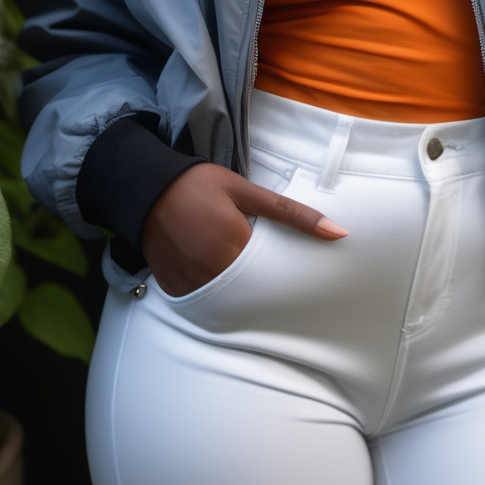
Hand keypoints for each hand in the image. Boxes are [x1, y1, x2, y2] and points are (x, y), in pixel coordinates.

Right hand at [142, 163, 346, 296]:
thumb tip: (338, 233)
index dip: (280, 269)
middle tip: (255, 261)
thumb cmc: (199, 184)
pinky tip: (209, 268)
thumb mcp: (245, 191)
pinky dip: (210, 290)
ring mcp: (191, 283)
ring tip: (229, 260)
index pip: (273, 274)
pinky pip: (201, 300)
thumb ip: (291, 214)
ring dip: (236, 287)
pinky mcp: (175, 289)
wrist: (145, 187)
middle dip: (259, 281)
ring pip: (227, 299)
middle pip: (252, 290)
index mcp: (235, 246)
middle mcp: (213, 271)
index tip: (283, 264)